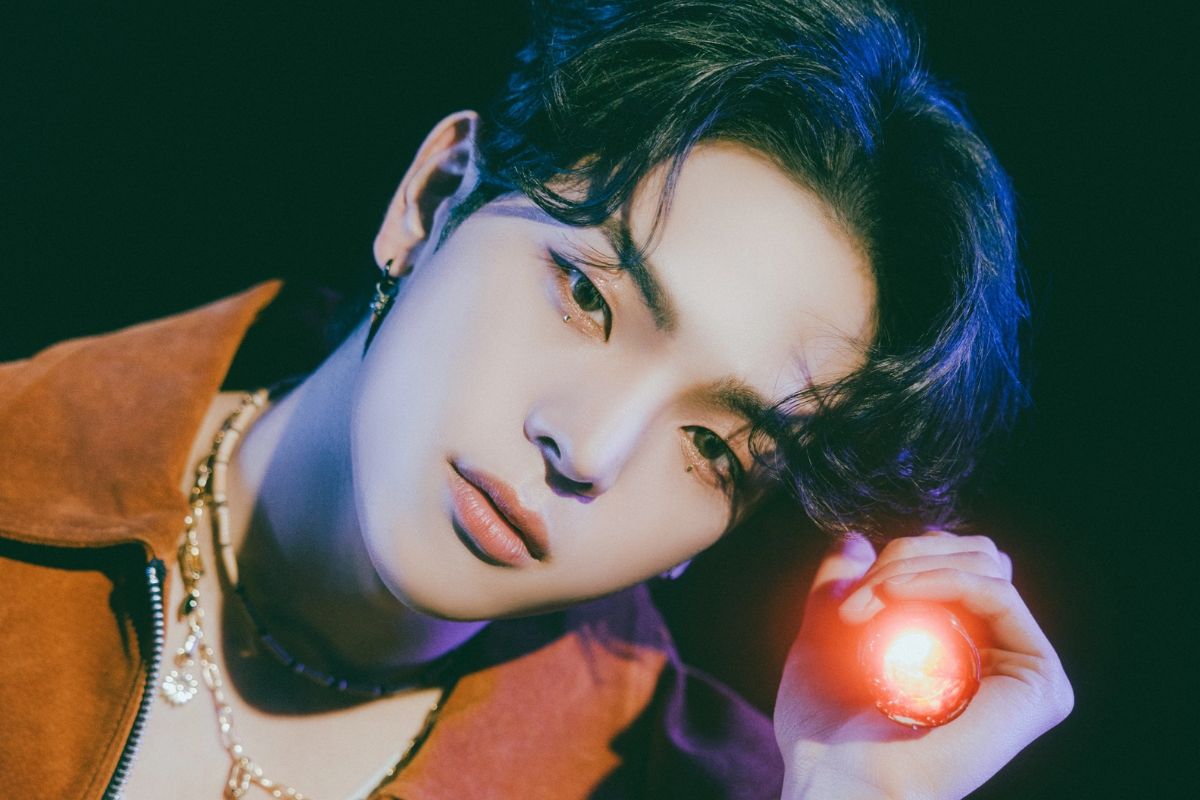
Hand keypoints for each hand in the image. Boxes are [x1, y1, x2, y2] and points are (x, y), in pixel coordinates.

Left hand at [773, 531, 1072, 798]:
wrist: (839, 778)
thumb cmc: (826, 726)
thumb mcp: (823, 633)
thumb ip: (839, 585)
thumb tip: (856, 538)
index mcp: (965, 646)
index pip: (958, 561)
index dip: (906, 555)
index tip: (852, 587)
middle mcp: (1003, 657)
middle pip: (976, 556)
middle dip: (906, 558)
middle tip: (854, 600)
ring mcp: (1024, 670)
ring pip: (984, 565)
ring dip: (911, 571)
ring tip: (861, 610)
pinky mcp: (1040, 683)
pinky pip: (997, 593)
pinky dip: (939, 580)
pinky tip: (892, 597)